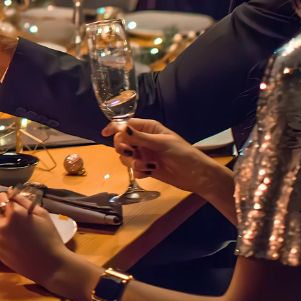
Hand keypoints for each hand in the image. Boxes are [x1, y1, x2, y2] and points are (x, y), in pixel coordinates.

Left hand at [0, 189, 76, 286]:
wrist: (51, 266)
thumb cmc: (50, 238)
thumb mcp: (42, 214)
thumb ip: (23, 201)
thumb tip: (10, 192)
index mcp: (14, 213)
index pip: (1, 198)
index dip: (8, 199)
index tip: (14, 204)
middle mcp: (2, 225)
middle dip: (5, 214)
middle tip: (20, 222)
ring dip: (6, 228)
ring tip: (22, 237)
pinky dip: (6, 240)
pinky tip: (19, 246)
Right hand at [101, 118, 219, 194]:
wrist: (196, 176)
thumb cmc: (183, 154)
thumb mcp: (162, 144)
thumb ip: (140, 137)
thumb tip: (121, 128)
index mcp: (148, 128)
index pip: (126, 124)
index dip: (114, 128)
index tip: (104, 134)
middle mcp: (143, 140)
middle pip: (121, 141)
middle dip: (124, 148)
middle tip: (131, 153)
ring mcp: (144, 154)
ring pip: (125, 157)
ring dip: (133, 162)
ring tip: (147, 166)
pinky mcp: (146, 168)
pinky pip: (133, 169)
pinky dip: (138, 171)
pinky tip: (150, 173)